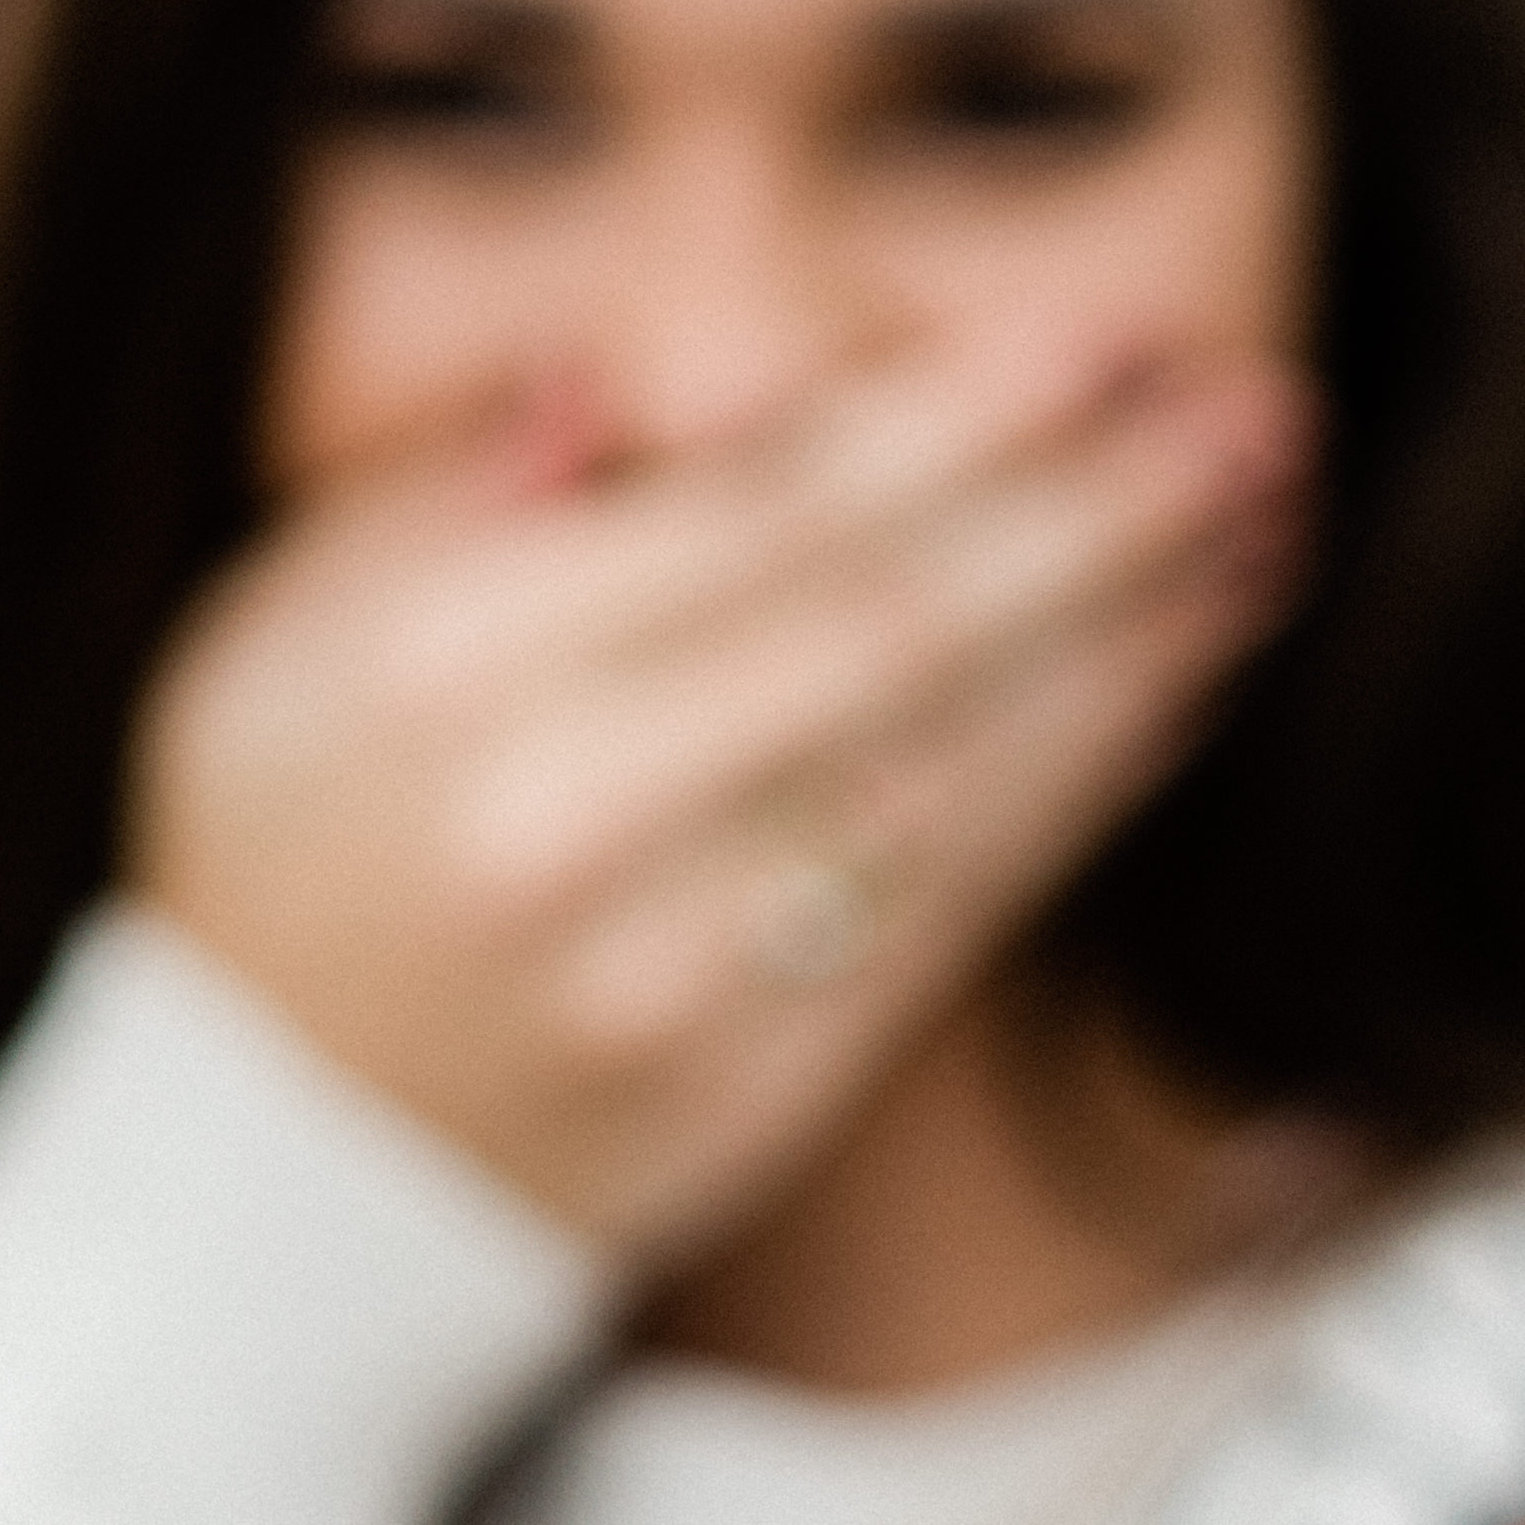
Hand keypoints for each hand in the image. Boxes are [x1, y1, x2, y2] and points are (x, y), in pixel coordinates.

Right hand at [125, 335, 1309, 1262]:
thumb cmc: (276, 865)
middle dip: (1100, 510)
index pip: (763, 511)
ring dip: (1139, 640)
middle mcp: (568, 821)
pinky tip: (1173, 683)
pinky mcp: (754, 1094)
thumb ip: (445, 496)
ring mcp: (673, 975)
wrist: (259, 1183)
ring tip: (1265, 526)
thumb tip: (630, 392)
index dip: (961, 419)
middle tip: (1251, 412)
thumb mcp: (274, 638)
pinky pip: (958, 910)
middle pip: (899, 627)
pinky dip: (1080, 782)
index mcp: (448, 673)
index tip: (1107, 340)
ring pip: (962, 771)